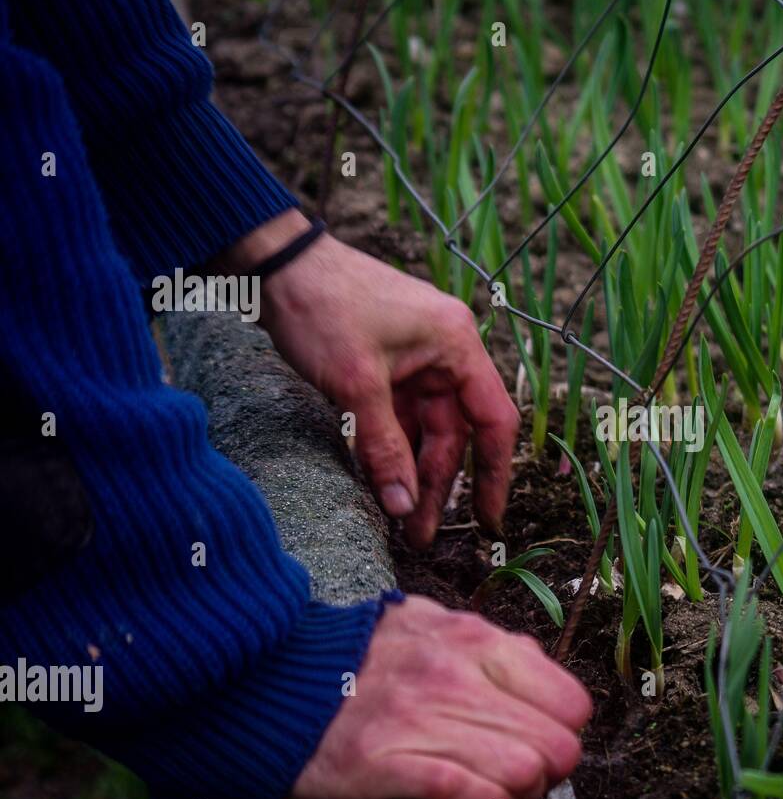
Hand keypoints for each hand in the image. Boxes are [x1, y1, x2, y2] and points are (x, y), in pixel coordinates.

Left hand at [219, 211, 518, 545]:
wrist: (273, 263)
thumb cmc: (321, 307)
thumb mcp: (355, 385)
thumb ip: (385, 449)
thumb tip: (404, 508)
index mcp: (457, 345)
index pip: (493, 421)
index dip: (494, 474)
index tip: (487, 520)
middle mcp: (446, 351)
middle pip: (455, 432)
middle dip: (438, 485)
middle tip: (419, 535)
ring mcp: (417, 357)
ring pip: (426, 429)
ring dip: (413, 472)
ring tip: (401, 520)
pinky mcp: (387, 363)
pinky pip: (400, 417)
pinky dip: (393, 449)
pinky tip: (383, 483)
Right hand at [293, 595, 590, 798]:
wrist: (271, 673)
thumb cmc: (360, 654)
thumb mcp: (432, 623)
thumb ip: (487, 644)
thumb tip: (538, 667)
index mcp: (473, 640)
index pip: (570, 701)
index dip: (565, 730)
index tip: (545, 738)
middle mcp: (454, 676)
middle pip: (555, 745)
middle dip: (551, 771)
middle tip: (529, 775)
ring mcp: (419, 719)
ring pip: (521, 772)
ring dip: (522, 793)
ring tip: (504, 792)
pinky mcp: (384, 762)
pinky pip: (467, 792)